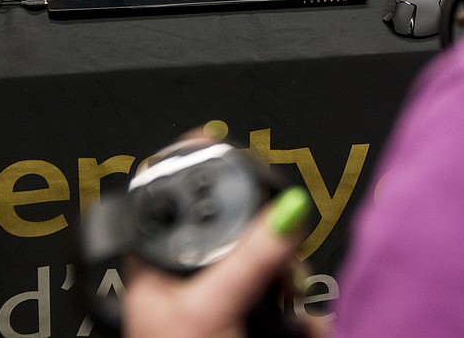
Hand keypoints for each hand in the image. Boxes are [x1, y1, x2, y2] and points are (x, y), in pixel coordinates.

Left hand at [123, 186, 324, 337]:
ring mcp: (225, 304)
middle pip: (239, 227)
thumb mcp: (213, 308)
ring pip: (270, 266)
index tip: (230, 144)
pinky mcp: (255, 327)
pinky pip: (289, 307)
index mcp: (159, 264)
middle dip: (272, 238)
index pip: (176, 196)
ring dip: (292, 280)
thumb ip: (252, 256)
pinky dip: (303, 318)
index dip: (201, 167)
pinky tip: (304, 329)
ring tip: (292, 300)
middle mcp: (191, 278)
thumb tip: (289, 206)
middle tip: (283, 254)